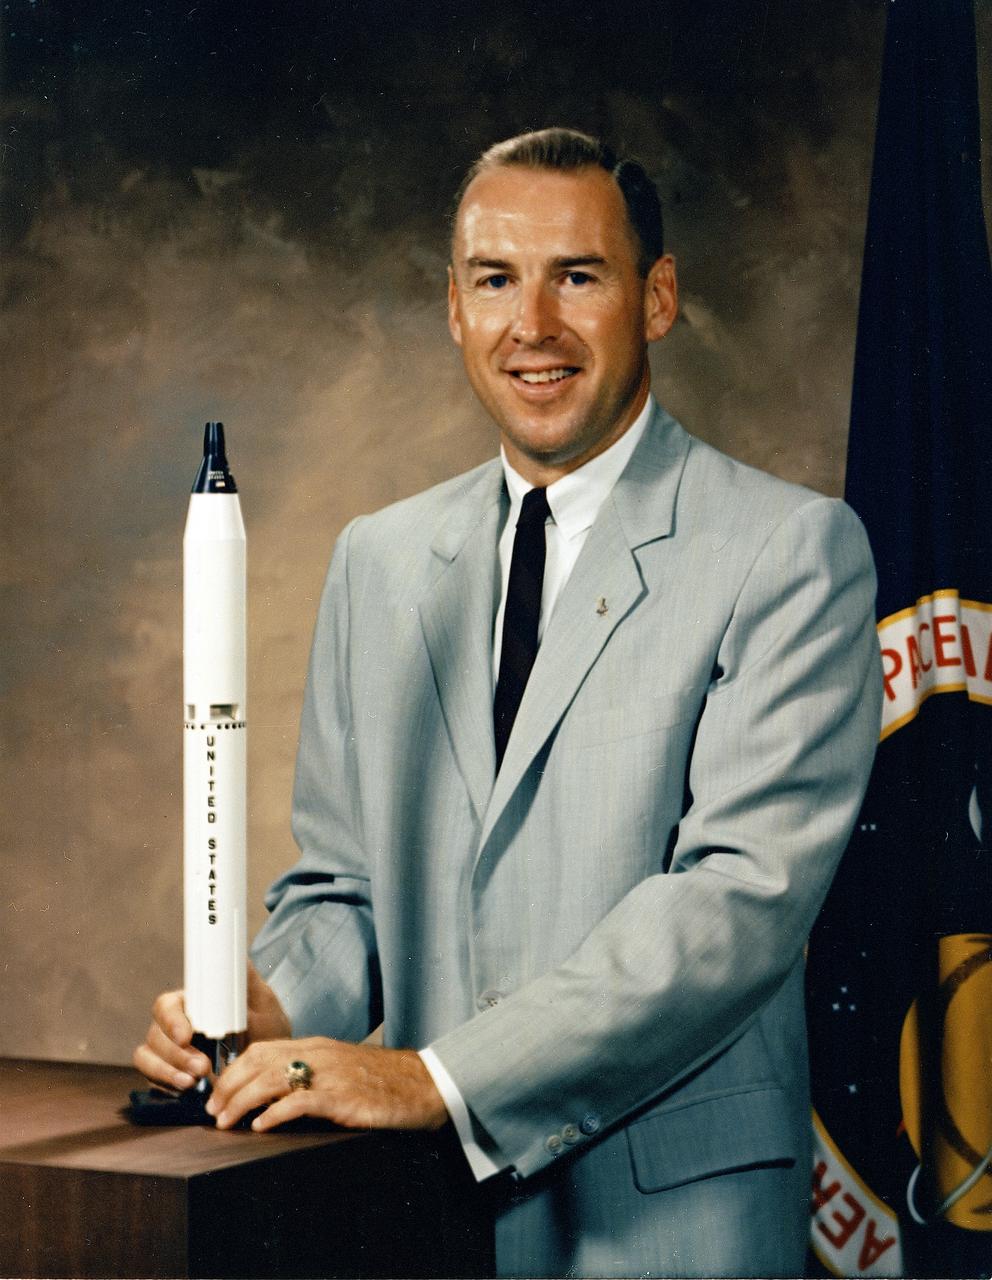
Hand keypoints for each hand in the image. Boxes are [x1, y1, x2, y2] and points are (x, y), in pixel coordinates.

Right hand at [132, 963, 291, 1089]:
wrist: (270, 1062)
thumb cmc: (265, 1026)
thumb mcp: (262, 1003)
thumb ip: (248, 983)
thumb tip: (239, 960)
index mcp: (190, 1004)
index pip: (166, 1006)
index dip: (171, 1021)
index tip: (187, 1036)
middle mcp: (173, 1027)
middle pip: (155, 1035)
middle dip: (175, 1054)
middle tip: (202, 1067)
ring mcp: (168, 1053)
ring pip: (147, 1059)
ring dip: (167, 1072)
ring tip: (193, 1083)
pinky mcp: (168, 1077)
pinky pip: (154, 1082)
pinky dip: (167, 1087)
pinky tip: (188, 1092)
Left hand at [204, 1037, 448, 1132]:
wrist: (423, 1084)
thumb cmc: (382, 1081)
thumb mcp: (340, 1069)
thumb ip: (310, 1073)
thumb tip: (271, 1094)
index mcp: (317, 1046)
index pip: (262, 1049)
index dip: (233, 1070)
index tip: (217, 1092)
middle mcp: (320, 1055)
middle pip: (260, 1062)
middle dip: (229, 1086)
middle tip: (213, 1110)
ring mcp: (331, 1075)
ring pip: (273, 1079)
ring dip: (242, 1101)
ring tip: (226, 1121)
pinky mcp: (343, 1097)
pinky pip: (301, 1102)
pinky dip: (275, 1114)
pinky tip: (261, 1126)